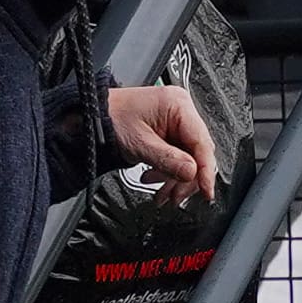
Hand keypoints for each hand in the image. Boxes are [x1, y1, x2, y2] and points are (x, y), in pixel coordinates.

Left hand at [105, 80, 220, 201]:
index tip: (207, 191)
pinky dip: (168, 172)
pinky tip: (154, 179)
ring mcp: (177, 122)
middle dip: (185, 178)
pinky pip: (178, 156)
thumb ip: (168, 160)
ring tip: (160, 193)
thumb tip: (192, 173)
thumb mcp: (140, 143)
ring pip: (189, 158)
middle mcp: (182, 111)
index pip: (202, 142)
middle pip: (197, 153)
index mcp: (178, 105)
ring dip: (175, 179)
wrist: (95, 116)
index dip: (206, 169)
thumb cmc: (112, 119)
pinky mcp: (170, 132)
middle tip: (174, 196)